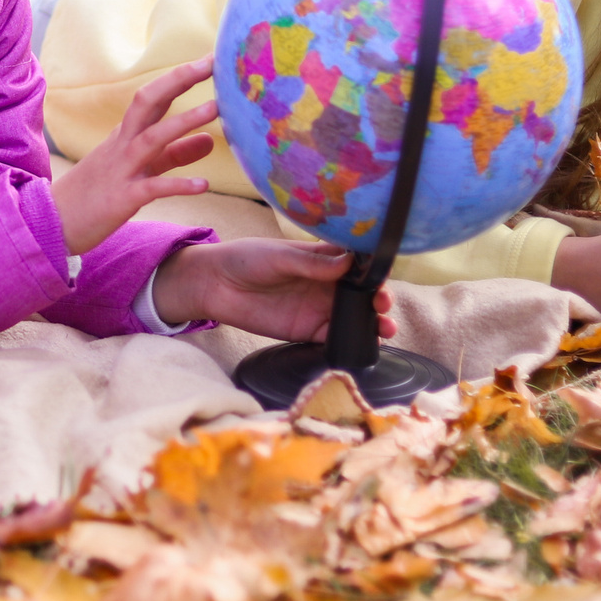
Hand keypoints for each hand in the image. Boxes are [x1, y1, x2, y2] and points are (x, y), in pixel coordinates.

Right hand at [50, 58, 216, 255]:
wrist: (53, 221)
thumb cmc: (97, 193)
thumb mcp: (140, 169)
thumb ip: (175, 154)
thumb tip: (210, 139)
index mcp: (125, 134)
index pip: (154, 96)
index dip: (181, 76)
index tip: (212, 58)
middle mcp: (123, 144)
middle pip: (148, 102)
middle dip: (178, 80)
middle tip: (212, 63)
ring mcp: (121, 170)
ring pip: (151, 138)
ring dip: (183, 122)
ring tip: (216, 109)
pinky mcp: (121, 199)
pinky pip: (152, 188)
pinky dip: (178, 185)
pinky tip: (204, 185)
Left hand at [149, 238, 394, 341]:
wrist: (216, 285)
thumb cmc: (246, 259)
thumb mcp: (279, 256)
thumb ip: (312, 263)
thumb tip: (348, 263)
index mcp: (324, 258)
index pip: (359, 263)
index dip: (375, 269)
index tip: (383, 276)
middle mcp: (327, 283)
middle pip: (363, 292)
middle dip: (380, 298)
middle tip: (383, 304)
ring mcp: (320, 308)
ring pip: (356, 317)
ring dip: (373, 323)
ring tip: (384, 328)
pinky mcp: (308, 331)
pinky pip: (336, 338)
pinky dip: (351, 341)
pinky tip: (363, 344)